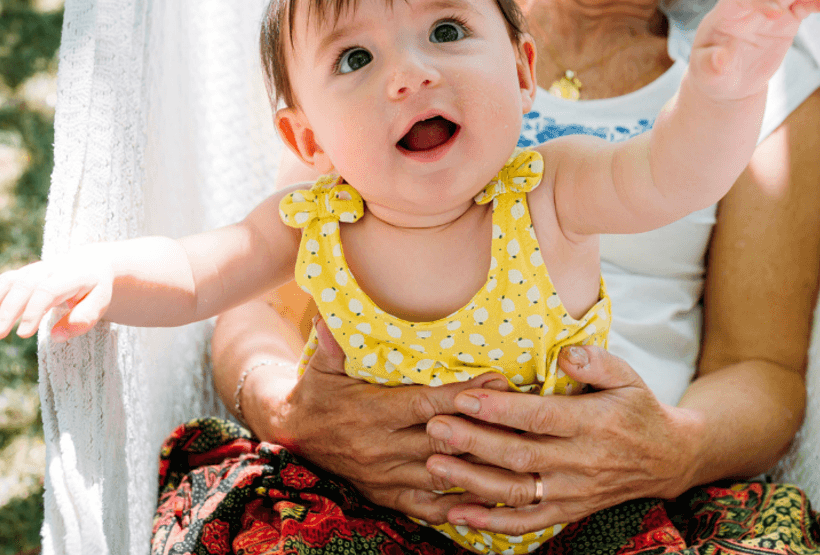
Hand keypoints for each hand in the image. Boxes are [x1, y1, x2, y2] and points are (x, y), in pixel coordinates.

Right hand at [0, 251, 113, 340]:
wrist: (90, 262)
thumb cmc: (95, 288)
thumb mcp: (100, 302)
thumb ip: (83, 319)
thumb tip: (56, 337)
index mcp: (71, 274)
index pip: (47, 290)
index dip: (34, 311)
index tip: (23, 334)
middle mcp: (48, 269)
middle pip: (23, 287)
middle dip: (6, 311)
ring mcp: (32, 270)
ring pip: (6, 282)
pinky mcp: (21, 274)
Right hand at [268, 319, 510, 522]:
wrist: (293, 438)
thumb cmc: (317, 393)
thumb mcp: (322, 366)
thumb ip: (334, 342)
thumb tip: (329, 312)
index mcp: (372, 414)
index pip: (425, 404)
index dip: (463, 394)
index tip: (498, 379)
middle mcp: (381, 449)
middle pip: (444, 441)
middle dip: (486, 428)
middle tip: (526, 415)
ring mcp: (386, 478)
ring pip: (444, 476)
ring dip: (482, 467)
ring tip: (521, 454)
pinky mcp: (388, 498)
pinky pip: (430, 507)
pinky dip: (462, 504)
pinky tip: (492, 495)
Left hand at [423, 345, 702, 534]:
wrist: (668, 458)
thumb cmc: (637, 408)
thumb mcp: (627, 375)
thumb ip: (595, 362)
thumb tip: (564, 354)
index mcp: (594, 423)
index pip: (540, 418)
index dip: (500, 409)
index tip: (463, 397)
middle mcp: (581, 462)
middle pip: (520, 455)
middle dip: (473, 442)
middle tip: (434, 427)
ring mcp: (573, 492)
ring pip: (516, 491)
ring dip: (472, 481)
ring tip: (434, 465)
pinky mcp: (568, 510)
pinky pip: (526, 522)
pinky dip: (491, 523)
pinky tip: (457, 513)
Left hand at [690, 0, 819, 100]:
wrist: (729, 80)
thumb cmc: (711, 74)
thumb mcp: (706, 74)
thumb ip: (709, 66)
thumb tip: (720, 60)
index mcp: (725, 13)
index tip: (778, 14)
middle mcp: (748, 5)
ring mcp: (770, 9)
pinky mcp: (787, 19)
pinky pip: (806, 6)